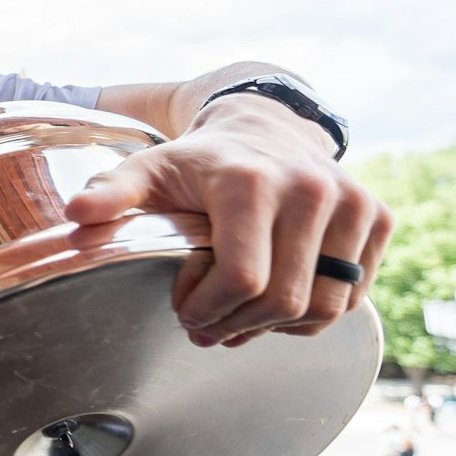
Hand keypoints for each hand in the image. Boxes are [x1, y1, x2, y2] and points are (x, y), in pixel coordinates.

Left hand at [65, 95, 390, 346]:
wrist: (263, 127)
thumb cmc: (198, 161)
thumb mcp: (148, 171)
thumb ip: (112, 193)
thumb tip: (76, 215)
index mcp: (250, 181)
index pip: (242, 278)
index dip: (209, 308)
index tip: (184, 306)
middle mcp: (311, 188)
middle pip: (283, 300)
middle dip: (236, 324)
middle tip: (205, 323)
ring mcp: (353, 202)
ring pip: (322, 309)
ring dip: (274, 328)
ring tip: (238, 314)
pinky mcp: (378, 218)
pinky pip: (350, 299)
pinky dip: (311, 315)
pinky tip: (275, 297)